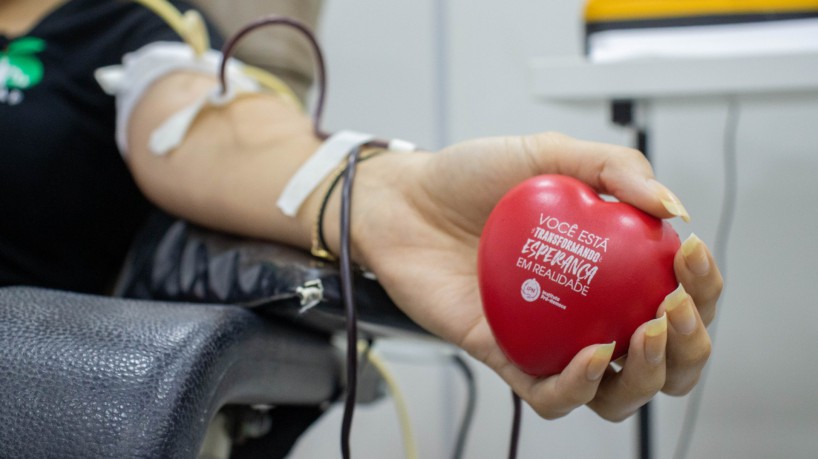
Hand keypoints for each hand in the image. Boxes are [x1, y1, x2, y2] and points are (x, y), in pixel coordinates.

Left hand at [348, 131, 721, 420]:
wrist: (403, 200)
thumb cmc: (470, 178)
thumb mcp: (547, 153)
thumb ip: (612, 167)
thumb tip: (673, 206)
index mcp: (608, 266)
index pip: (678, 291)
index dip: (703, 285)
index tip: (688, 255)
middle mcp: (586, 309)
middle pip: (663, 355)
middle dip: (690, 344)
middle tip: (672, 307)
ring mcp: (549, 339)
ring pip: (618, 391)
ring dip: (647, 375)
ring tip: (642, 333)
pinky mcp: (506, 358)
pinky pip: (550, 395)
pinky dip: (579, 385)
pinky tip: (591, 354)